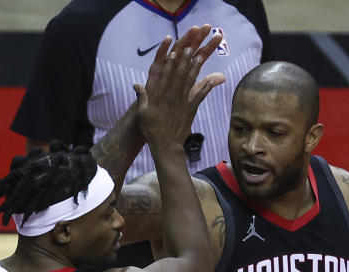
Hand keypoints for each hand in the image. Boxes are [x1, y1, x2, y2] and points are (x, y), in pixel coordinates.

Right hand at [134, 24, 225, 147]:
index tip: (175, 51)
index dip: (171, 63)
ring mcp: (182, 103)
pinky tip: (212, 79)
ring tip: (201, 56)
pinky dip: (207, 87)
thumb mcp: (143, 113)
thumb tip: (136, 85)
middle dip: (185, 60)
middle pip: (179, 75)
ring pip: (190, 82)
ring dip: (195, 68)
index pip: (166, 76)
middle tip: (191, 47)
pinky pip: (200, 96)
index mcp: (160, 96)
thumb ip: (141, 98)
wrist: (166, 146)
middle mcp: (172, 97)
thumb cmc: (152, 130)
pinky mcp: (190, 110)